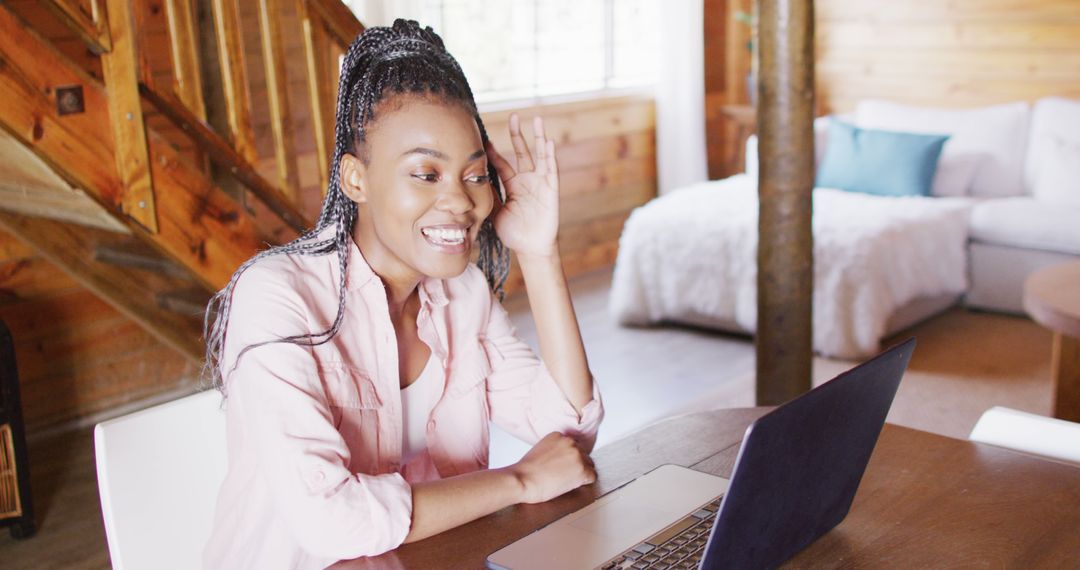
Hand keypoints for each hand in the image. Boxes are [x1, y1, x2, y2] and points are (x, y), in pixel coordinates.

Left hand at [486, 114, 560, 257]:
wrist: (530, 249)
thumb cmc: (513, 232)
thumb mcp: (494, 212)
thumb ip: (486, 196)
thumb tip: (469, 182)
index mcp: (513, 185)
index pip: (502, 164)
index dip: (493, 151)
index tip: (484, 138)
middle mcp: (527, 181)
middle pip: (522, 152)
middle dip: (518, 134)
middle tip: (513, 116)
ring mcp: (540, 184)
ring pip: (540, 156)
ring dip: (538, 138)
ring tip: (537, 120)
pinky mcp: (551, 190)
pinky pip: (551, 170)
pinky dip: (550, 156)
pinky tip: (549, 142)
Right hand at [509, 432, 595, 503]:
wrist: (523, 480)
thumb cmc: (526, 470)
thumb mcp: (540, 450)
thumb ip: (554, 449)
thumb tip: (563, 459)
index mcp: (559, 435)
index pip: (572, 446)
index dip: (568, 458)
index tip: (562, 465)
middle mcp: (570, 442)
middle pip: (583, 454)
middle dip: (576, 464)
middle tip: (563, 474)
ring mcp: (577, 456)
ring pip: (589, 465)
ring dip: (581, 473)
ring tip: (565, 480)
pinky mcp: (582, 470)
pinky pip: (592, 476)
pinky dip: (585, 482)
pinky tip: (572, 485)